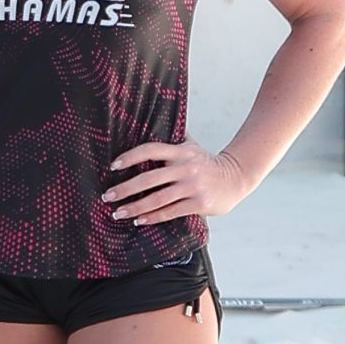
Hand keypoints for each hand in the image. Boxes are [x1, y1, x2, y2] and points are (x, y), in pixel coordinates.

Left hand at [104, 142, 250, 226]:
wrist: (237, 177)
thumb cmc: (207, 163)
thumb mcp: (192, 146)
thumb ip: (173, 138)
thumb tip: (149, 123)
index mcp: (181, 151)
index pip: (150, 149)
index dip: (130, 157)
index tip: (113, 166)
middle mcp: (186, 167)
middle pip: (149, 178)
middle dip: (125, 188)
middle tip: (107, 196)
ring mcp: (193, 186)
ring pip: (157, 198)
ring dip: (135, 207)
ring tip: (118, 213)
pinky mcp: (199, 203)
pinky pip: (170, 211)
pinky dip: (153, 217)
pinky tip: (138, 220)